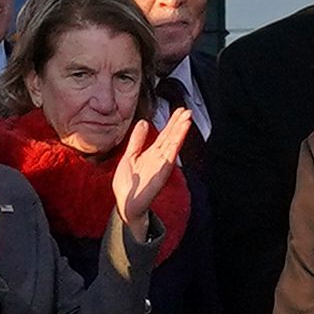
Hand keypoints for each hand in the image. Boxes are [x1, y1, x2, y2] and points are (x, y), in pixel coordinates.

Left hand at [108, 108, 197, 244]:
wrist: (125, 203)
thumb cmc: (128, 183)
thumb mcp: (129, 156)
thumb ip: (137, 140)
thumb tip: (143, 122)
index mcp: (152, 153)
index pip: (165, 134)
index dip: (173, 122)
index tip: (180, 110)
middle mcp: (159, 158)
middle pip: (172, 137)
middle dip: (179, 124)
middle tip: (188, 110)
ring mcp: (161, 166)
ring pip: (172, 146)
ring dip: (180, 134)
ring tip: (187, 120)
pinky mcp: (159, 175)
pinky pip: (167, 161)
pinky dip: (172, 150)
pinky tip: (177, 140)